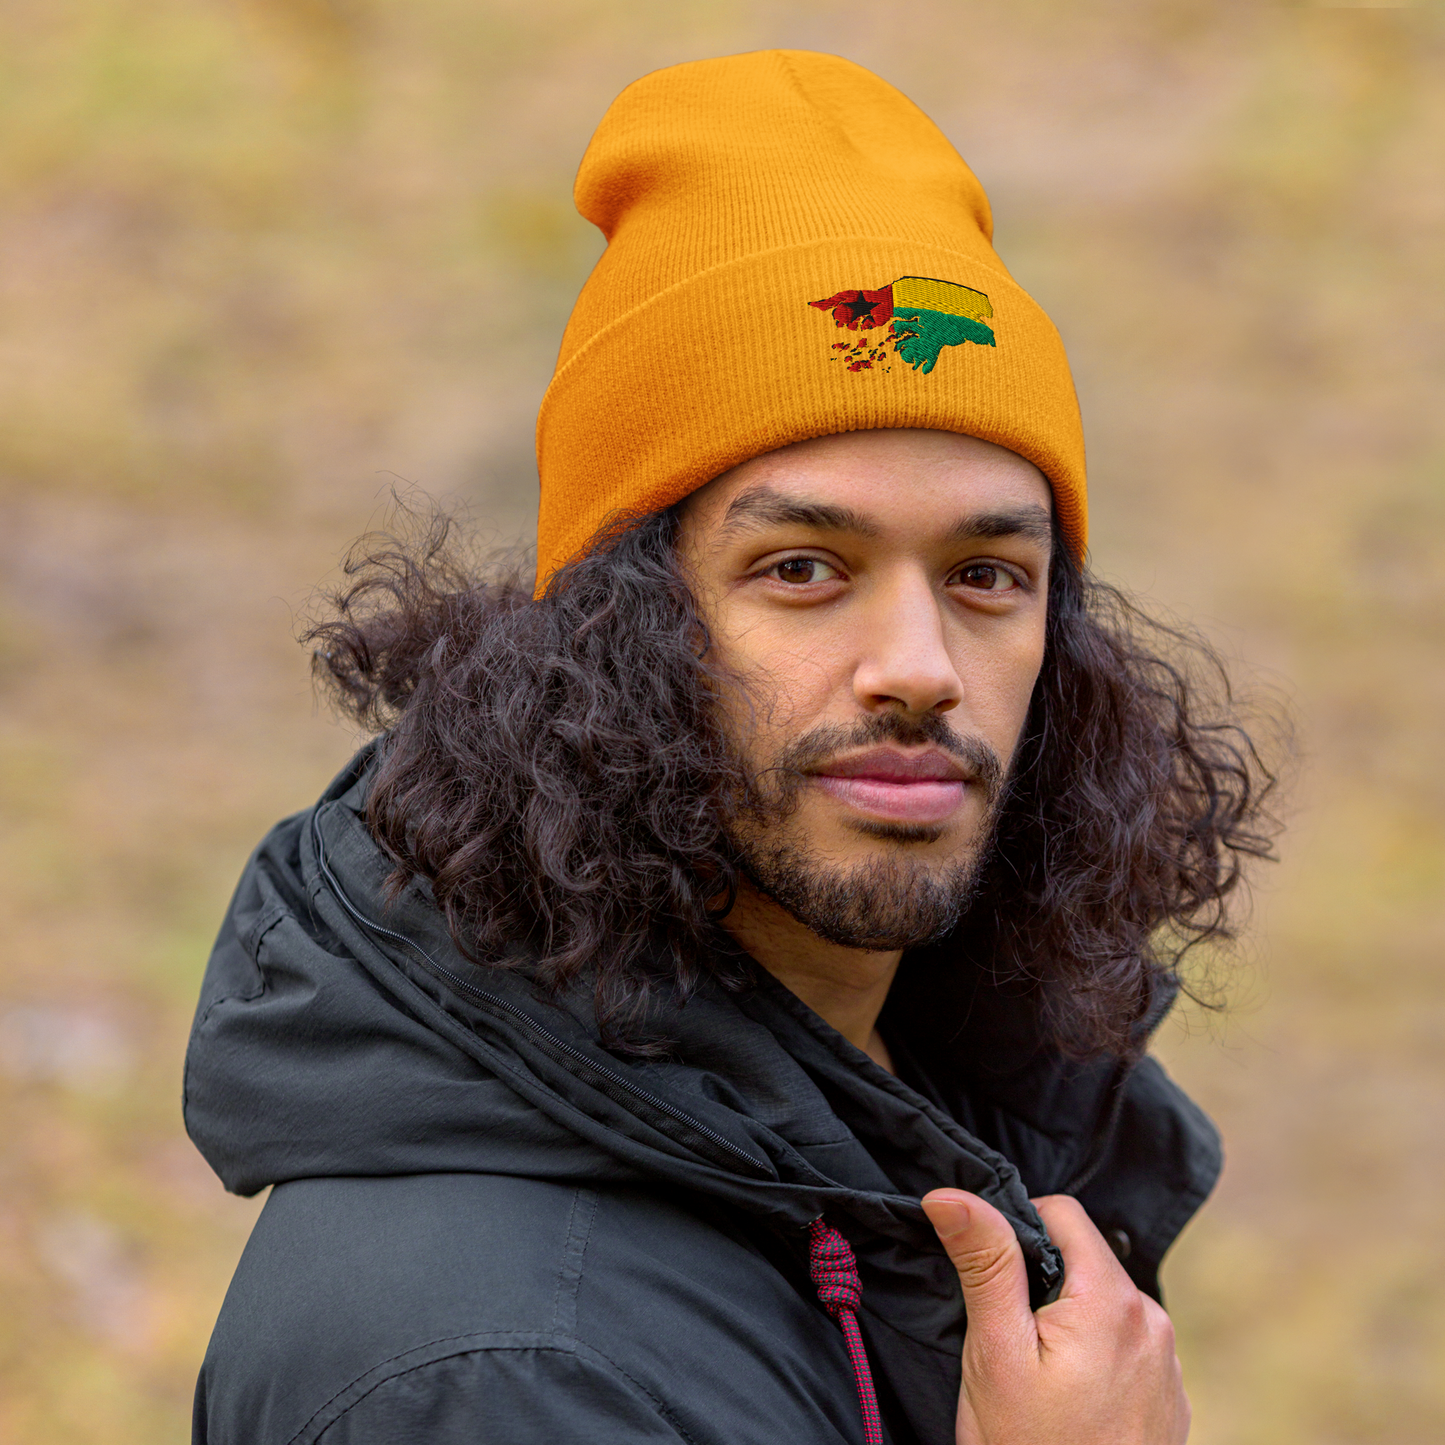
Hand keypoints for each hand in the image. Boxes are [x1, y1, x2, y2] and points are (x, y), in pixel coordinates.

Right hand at [921, 1190, 1189, 1444]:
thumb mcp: (995, 1352)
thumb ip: (985, 1262)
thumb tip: (951, 1193)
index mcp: (1113, 1300)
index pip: (1063, 1212)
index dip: (1016, 1230)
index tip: (991, 1279)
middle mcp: (1154, 1322)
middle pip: (1084, 1260)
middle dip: (1041, 1282)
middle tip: (1008, 1340)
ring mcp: (1168, 1365)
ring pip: (1103, 1304)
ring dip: (1068, 1320)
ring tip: (1037, 1379)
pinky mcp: (1170, 1400)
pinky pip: (1125, 1347)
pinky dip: (1093, 1357)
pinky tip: (1068, 1403)